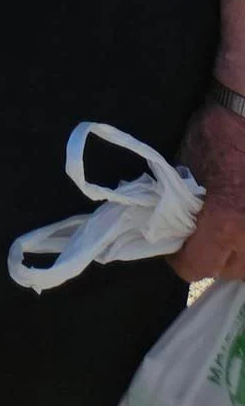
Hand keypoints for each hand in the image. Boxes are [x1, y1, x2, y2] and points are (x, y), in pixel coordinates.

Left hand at [172, 101, 244, 280]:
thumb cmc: (216, 134)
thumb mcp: (184, 172)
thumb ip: (178, 208)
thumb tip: (169, 230)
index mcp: (227, 223)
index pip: (197, 266)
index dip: (180, 259)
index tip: (174, 248)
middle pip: (226, 270)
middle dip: (209, 256)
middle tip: (199, 235)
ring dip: (234, 253)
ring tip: (222, 232)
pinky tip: (239, 225)